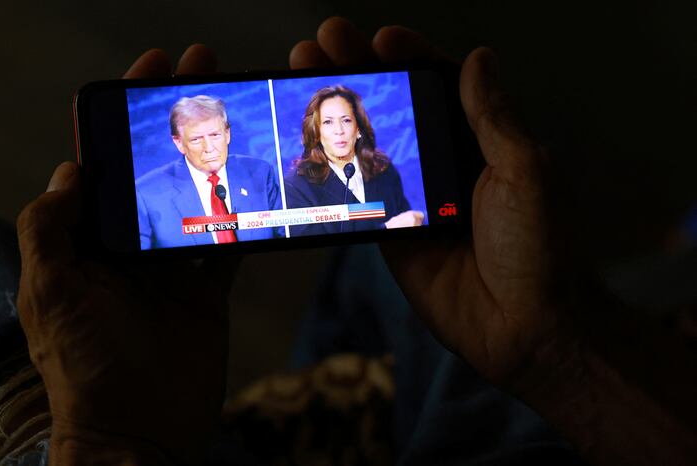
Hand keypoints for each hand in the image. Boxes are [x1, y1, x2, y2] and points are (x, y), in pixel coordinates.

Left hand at [17, 44, 233, 464]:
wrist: (139, 433)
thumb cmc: (86, 366)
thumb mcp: (52, 292)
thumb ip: (50, 229)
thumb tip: (69, 171)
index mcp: (83, 241)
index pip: (100, 164)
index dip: (120, 118)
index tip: (148, 74)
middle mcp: (124, 248)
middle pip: (152, 171)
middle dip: (175, 121)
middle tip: (202, 73)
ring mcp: (168, 269)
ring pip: (192, 199)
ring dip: (212, 157)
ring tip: (234, 113)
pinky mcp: (204, 291)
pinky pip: (226, 244)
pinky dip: (242, 217)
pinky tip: (260, 183)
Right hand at [292, 17, 562, 387]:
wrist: (523, 326)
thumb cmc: (538, 246)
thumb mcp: (523, 170)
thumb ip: (492, 117)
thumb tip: (480, 58)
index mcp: (485, 143)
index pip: (442, 86)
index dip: (411, 58)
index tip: (381, 38)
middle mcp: (448, 165)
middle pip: (397, 109)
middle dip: (360, 74)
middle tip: (321, 45)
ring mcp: (416, 198)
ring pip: (369, 146)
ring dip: (336, 115)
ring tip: (303, 80)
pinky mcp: (392, 231)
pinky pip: (359, 195)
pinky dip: (332, 170)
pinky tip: (306, 146)